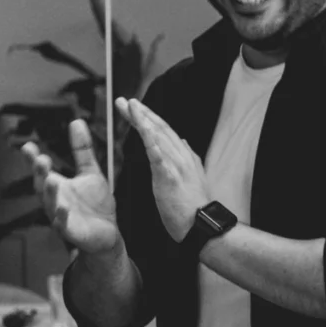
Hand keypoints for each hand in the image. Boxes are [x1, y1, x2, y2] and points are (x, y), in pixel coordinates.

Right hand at [23, 118, 124, 258]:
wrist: (108, 233)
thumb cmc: (95, 204)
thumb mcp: (90, 172)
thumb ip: (82, 149)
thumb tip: (76, 121)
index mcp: (58, 185)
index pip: (41, 170)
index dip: (33, 159)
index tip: (27, 146)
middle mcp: (55, 200)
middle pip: (42, 185)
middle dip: (40, 173)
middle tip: (40, 159)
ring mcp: (60, 216)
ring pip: (50, 204)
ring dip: (49, 192)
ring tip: (51, 179)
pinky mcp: (71, 231)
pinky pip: (63, 224)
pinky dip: (61, 217)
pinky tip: (63, 208)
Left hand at [116, 98, 211, 241]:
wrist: (201, 225)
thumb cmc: (193, 208)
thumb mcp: (193, 178)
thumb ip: (187, 159)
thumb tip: (182, 141)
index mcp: (185, 157)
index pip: (165, 132)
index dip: (150, 118)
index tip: (135, 109)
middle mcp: (181, 156)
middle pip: (159, 128)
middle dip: (142, 113)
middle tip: (124, 101)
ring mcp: (176, 163)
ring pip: (157, 135)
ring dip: (142, 118)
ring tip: (129, 105)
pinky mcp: (168, 174)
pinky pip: (156, 151)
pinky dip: (148, 135)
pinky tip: (139, 124)